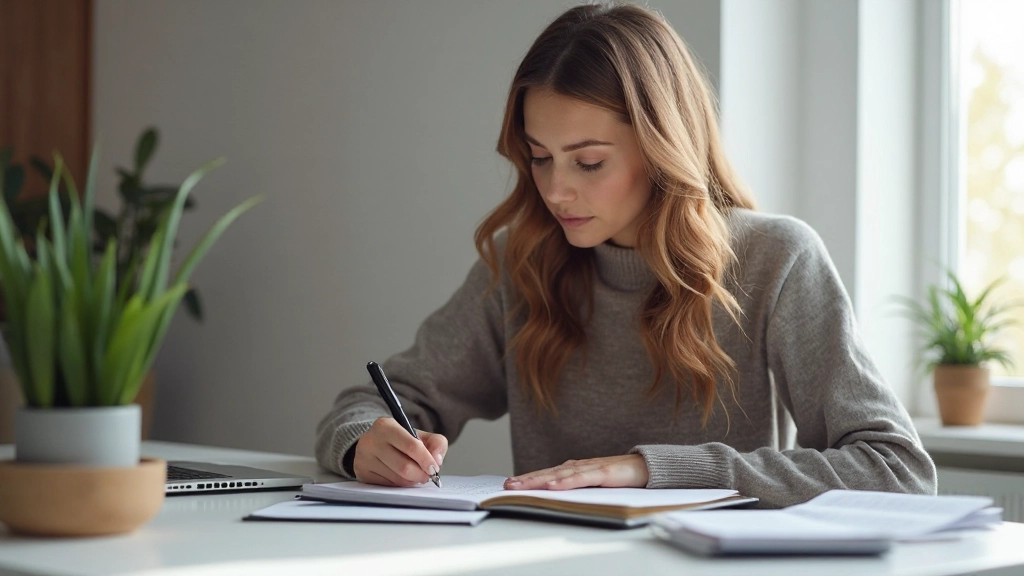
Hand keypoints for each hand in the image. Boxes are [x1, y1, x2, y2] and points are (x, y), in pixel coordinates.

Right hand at [353, 417, 447, 486]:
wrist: (375, 444)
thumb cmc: (401, 440)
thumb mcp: (420, 435)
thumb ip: (436, 443)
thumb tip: (437, 459)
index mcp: (386, 426)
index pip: (411, 446)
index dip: (426, 460)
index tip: (434, 468)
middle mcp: (371, 440)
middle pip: (404, 467)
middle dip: (420, 474)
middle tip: (427, 476)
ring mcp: (364, 458)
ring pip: (396, 479)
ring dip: (411, 481)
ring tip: (415, 475)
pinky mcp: (361, 473)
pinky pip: (387, 486)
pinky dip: (399, 485)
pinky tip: (401, 477)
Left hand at [503, 454, 648, 490]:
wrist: (647, 467)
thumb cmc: (620, 476)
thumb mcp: (594, 483)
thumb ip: (577, 486)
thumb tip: (557, 495)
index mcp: (576, 468)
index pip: (547, 474)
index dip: (529, 478)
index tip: (511, 484)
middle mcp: (579, 466)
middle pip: (548, 473)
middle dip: (527, 479)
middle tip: (507, 485)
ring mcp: (591, 468)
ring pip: (560, 475)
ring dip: (539, 480)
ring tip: (522, 486)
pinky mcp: (604, 473)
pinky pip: (581, 478)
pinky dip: (565, 482)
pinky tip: (552, 486)